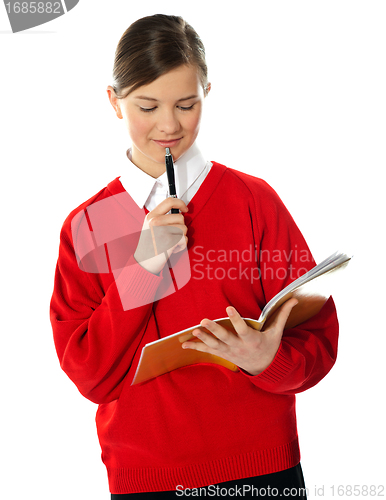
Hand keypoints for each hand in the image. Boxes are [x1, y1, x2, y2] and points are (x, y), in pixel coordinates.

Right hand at [134, 198, 188, 274]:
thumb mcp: (151, 227)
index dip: (181, 203)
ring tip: (171, 243)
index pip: (169, 201)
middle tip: (172, 236)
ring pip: (184, 228)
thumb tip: (180, 211)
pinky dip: (182, 246)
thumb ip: (162, 217)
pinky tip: (172, 249)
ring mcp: (161, 230)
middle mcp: (155, 221)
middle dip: (181, 227)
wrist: (144, 262)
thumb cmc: (150, 246)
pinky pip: (184, 239)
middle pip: (180, 217)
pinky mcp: (168, 240)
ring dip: (181, 238)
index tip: (185, 209)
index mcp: (151, 216)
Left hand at [181, 298, 297, 375]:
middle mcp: (239, 347)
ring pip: (214, 345)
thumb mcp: (277, 332)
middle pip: (225, 338)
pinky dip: (196, 347)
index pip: (242, 328)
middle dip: (214, 330)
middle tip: (203, 321)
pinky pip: (208, 351)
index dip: (235, 319)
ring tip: (193, 330)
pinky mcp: (223, 354)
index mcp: (252, 339)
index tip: (228, 307)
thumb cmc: (270, 346)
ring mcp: (229, 352)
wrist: (265, 368)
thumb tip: (294, 298)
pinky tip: (184, 343)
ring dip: (203, 338)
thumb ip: (283, 314)